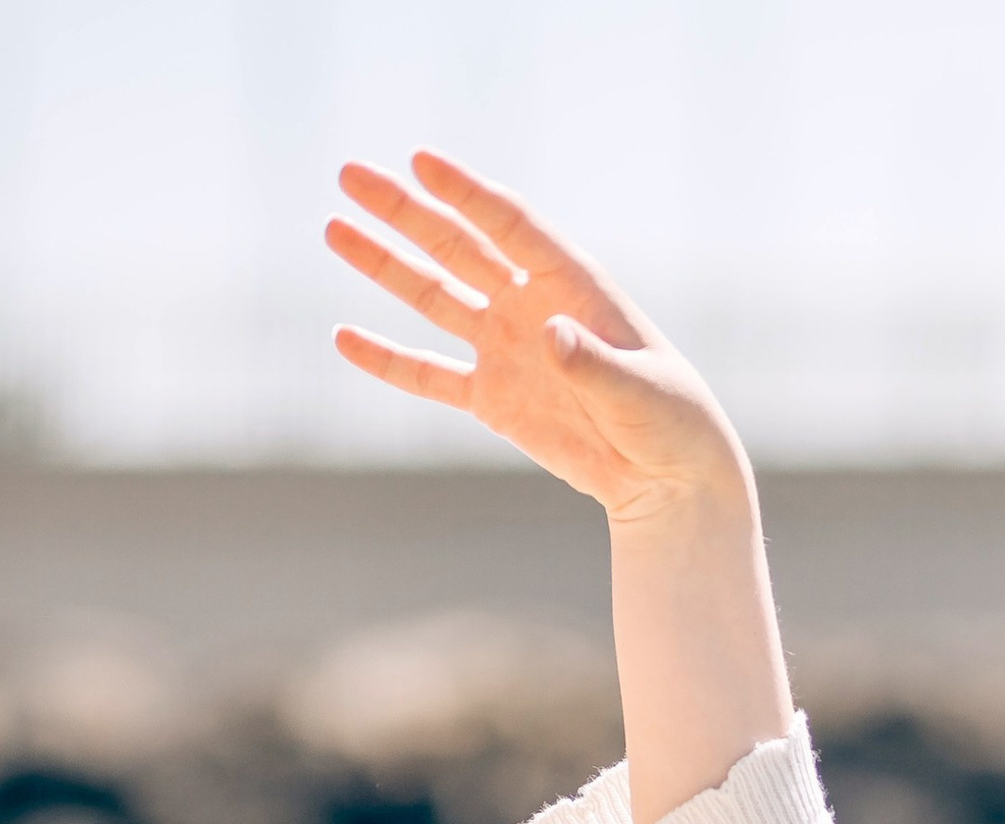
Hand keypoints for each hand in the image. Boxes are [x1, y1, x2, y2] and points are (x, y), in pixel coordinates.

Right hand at [328, 151, 745, 528]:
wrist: (667, 480)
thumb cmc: (669, 423)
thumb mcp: (639, 393)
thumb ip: (593, 364)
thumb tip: (549, 334)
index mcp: (573, 286)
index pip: (510, 226)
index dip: (466, 194)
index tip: (421, 162)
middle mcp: (531, 306)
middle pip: (457, 246)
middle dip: (404, 211)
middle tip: (350, 175)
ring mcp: (507, 349)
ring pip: (434, 298)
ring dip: (385, 266)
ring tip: (335, 228)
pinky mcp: (493, 398)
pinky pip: (430, 375)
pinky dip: (389, 361)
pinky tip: (344, 338)